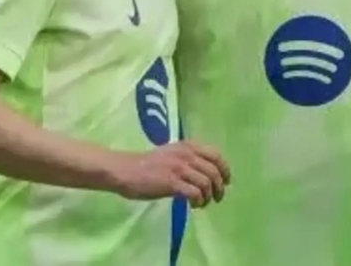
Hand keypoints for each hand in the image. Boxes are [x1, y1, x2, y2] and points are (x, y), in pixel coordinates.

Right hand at [112, 141, 229, 207]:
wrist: (125, 171)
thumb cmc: (146, 164)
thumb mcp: (171, 153)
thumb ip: (187, 158)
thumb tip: (205, 172)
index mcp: (187, 146)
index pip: (216, 155)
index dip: (225, 169)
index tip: (226, 181)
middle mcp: (186, 155)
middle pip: (214, 171)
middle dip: (219, 187)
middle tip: (217, 198)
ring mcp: (179, 168)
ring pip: (206, 183)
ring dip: (208, 196)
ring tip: (202, 203)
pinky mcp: (171, 182)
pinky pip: (195, 193)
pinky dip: (198, 201)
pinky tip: (193, 205)